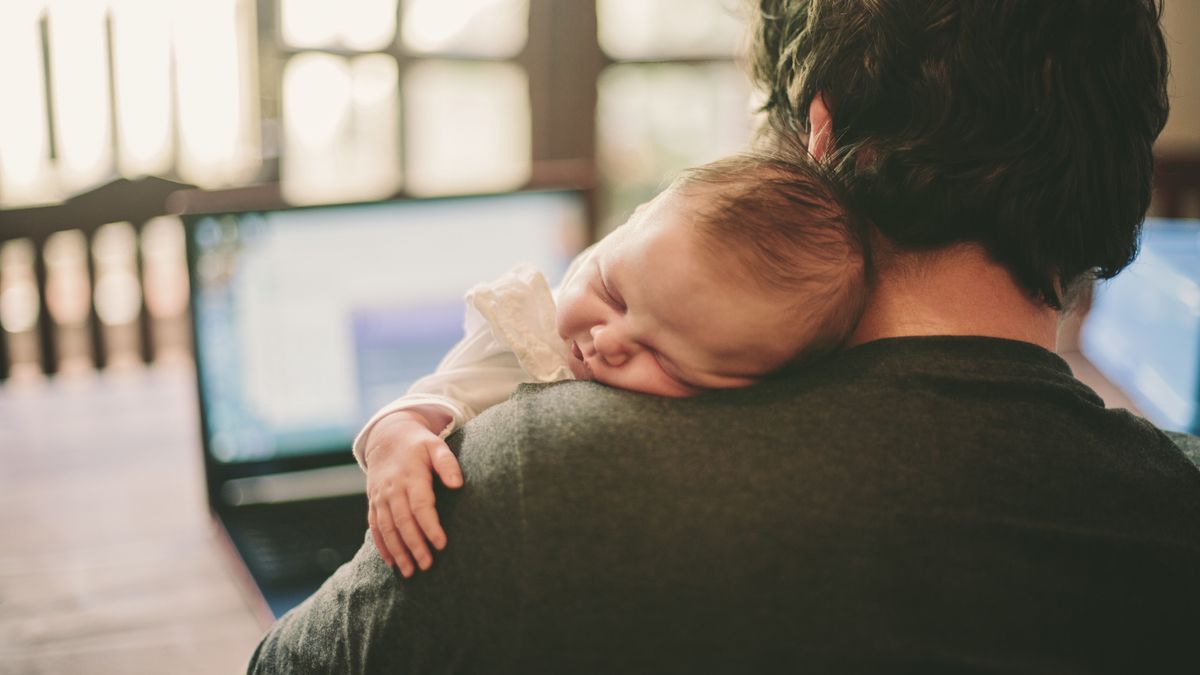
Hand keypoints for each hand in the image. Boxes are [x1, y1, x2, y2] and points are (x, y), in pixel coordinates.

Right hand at [364, 410, 462, 576]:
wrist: (387, 437)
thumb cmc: (419, 444)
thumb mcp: (436, 445)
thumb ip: (448, 463)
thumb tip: (458, 484)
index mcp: (411, 476)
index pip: (420, 505)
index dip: (430, 526)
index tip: (441, 544)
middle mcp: (393, 489)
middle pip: (403, 521)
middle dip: (414, 545)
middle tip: (427, 565)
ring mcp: (380, 497)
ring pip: (387, 528)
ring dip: (398, 551)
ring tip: (410, 571)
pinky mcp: (374, 503)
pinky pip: (375, 527)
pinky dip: (382, 546)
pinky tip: (391, 563)